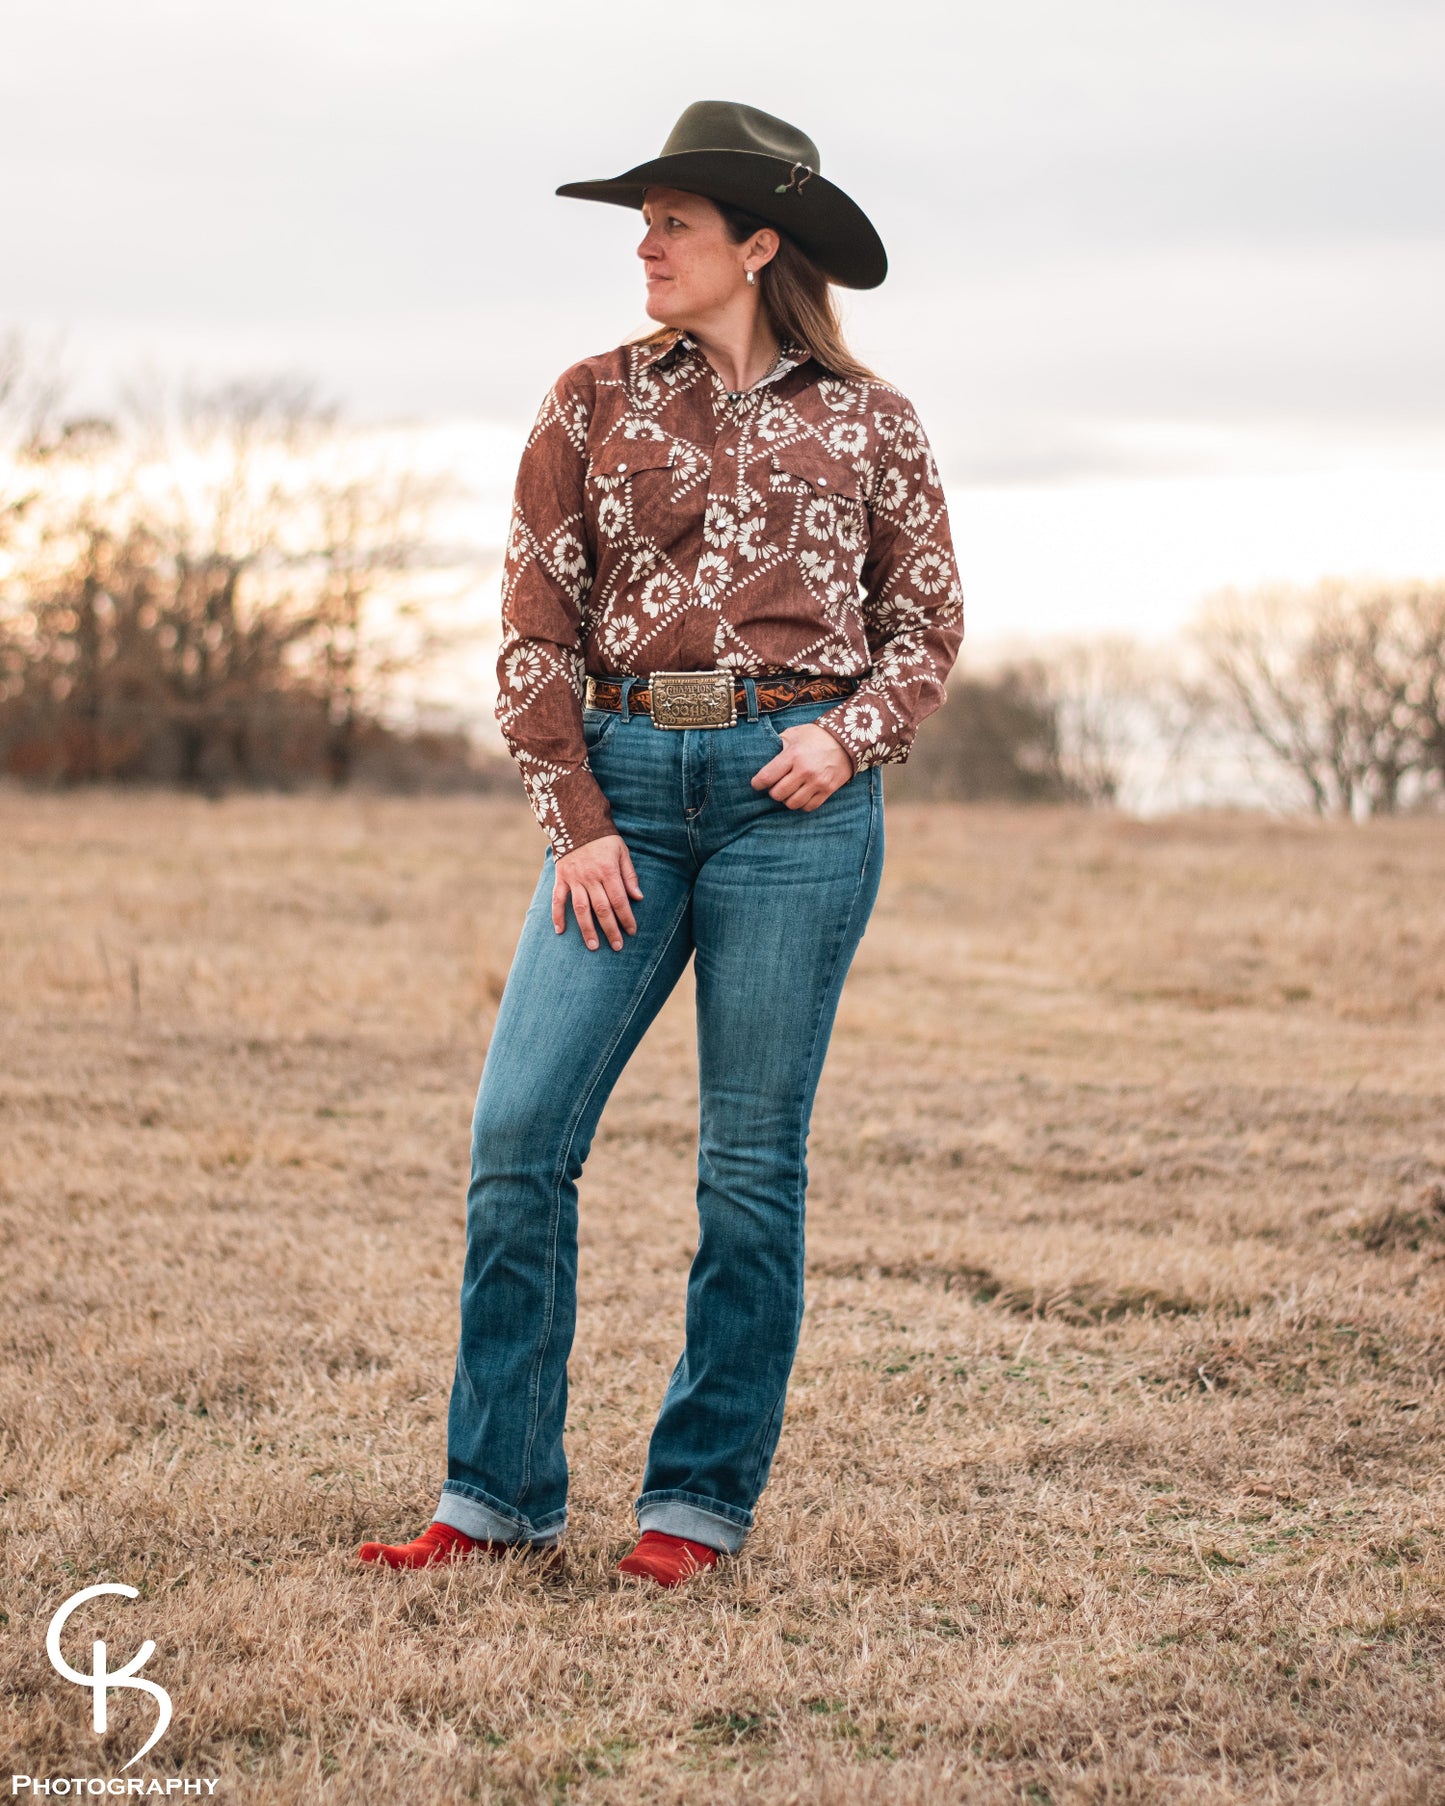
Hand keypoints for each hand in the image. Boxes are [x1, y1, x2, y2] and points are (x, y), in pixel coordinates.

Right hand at [552, 834, 642, 951]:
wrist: (577, 821)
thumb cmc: (604, 838)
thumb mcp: (622, 852)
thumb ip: (629, 876)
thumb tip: (638, 898)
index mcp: (608, 871)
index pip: (619, 900)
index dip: (626, 918)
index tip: (631, 931)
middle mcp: (591, 877)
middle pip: (602, 909)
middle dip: (610, 929)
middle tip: (617, 946)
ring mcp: (574, 878)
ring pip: (581, 909)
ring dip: (587, 929)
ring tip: (593, 946)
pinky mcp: (561, 878)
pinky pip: (557, 899)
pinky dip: (557, 915)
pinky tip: (560, 931)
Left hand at [750, 721, 855, 809]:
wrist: (848, 739)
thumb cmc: (817, 736)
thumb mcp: (794, 733)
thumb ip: (777, 744)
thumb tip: (762, 756)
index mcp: (793, 755)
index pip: (767, 777)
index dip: (757, 783)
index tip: (757, 783)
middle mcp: (805, 771)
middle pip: (778, 794)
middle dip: (773, 791)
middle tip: (776, 785)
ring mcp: (818, 782)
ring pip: (792, 804)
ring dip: (787, 799)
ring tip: (789, 791)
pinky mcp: (828, 790)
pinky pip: (808, 807)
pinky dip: (802, 804)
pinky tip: (801, 795)